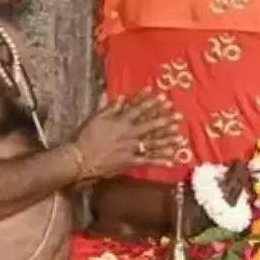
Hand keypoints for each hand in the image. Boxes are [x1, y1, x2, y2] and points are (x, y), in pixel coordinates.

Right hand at [71, 88, 185, 178]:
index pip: (139, 110)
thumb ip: (110, 107)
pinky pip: (147, 161)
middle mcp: (128, 134)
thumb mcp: (95, 118)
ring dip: (167, 140)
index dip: (152, 103)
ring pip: (152, 143)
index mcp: (120, 121)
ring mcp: (130, 148)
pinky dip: (159, 161)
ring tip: (180, 138)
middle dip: (166, 120)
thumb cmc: (84, 137)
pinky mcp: (129, 162)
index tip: (164, 97)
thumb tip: (123, 97)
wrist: (79, 159)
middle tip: (179, 116)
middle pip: (150, 126)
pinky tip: (171, 161)